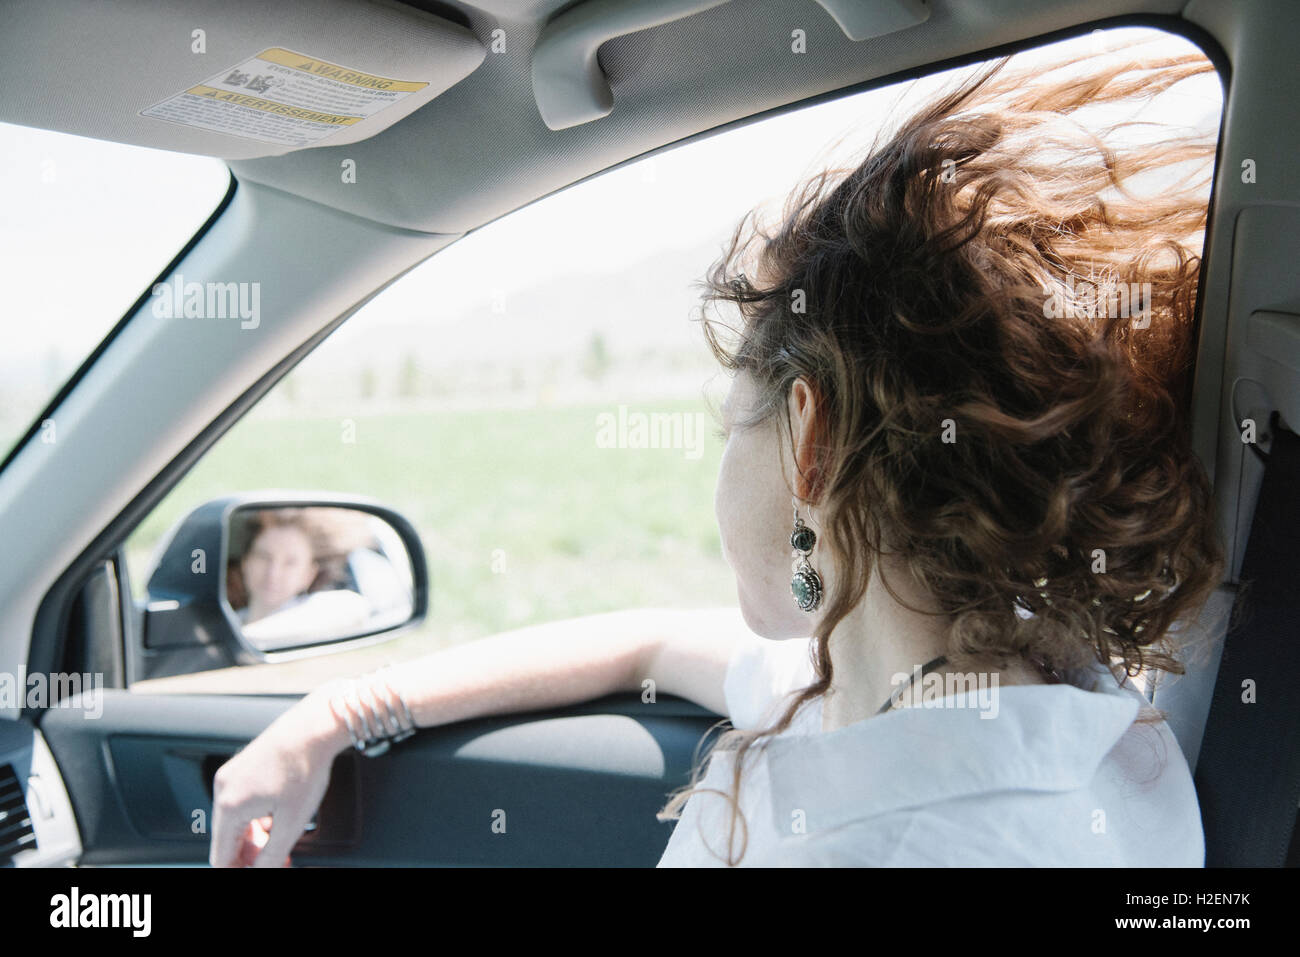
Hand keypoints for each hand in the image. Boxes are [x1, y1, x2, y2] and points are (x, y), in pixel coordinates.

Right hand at [209, 685, 347, 866]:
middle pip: (226, 839)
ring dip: (253, 837)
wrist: (314, 727)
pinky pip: (240, 802)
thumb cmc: (304, 767)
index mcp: (229, 807)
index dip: (240, 870)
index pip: (221, 857)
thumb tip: (261, 870)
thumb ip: (272, 854)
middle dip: (250, 855)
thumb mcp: (292, 822)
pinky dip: (255, 817)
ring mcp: (231, 774)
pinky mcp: (242, 765)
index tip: (261, 869)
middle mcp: (223, 789)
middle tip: (278, 861)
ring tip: (279, 843)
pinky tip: (275, 820)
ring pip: (234, 821)